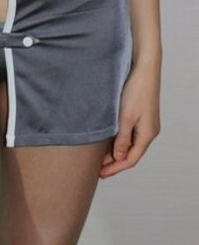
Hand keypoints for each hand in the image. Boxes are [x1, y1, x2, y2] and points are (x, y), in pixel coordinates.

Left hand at [99, 61, 160, 178]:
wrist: (144, 69)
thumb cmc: (136, 91)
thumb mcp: (125, 118)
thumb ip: (121, 140)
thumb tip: (118, 157)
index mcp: (147, 135)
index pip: (130, 159)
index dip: (115, 168)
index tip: (100, 174)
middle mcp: (148, 132)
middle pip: (130, 154)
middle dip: (114, 162)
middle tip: (96, 169)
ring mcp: (145, 124)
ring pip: (129, 144)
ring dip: (115, 151)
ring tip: (98, 158)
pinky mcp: (140, 116)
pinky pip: (129, 134)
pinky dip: (117, 140)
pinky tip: (105, 142)